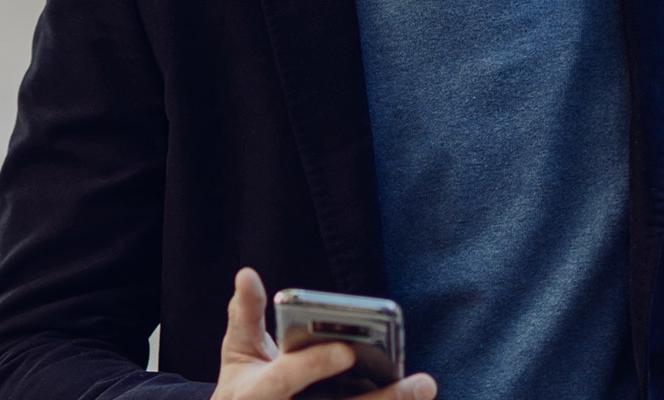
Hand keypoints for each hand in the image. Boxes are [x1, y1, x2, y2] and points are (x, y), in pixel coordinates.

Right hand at [215, 268, 436, 399]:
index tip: (347, 350)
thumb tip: (247, 275)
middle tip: (422, 383)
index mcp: (256, 393)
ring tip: (424, 386)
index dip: (314, 365)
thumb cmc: (245, 386)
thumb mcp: (239, 351)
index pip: (285, 379)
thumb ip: (245, 314)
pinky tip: (415, 396)